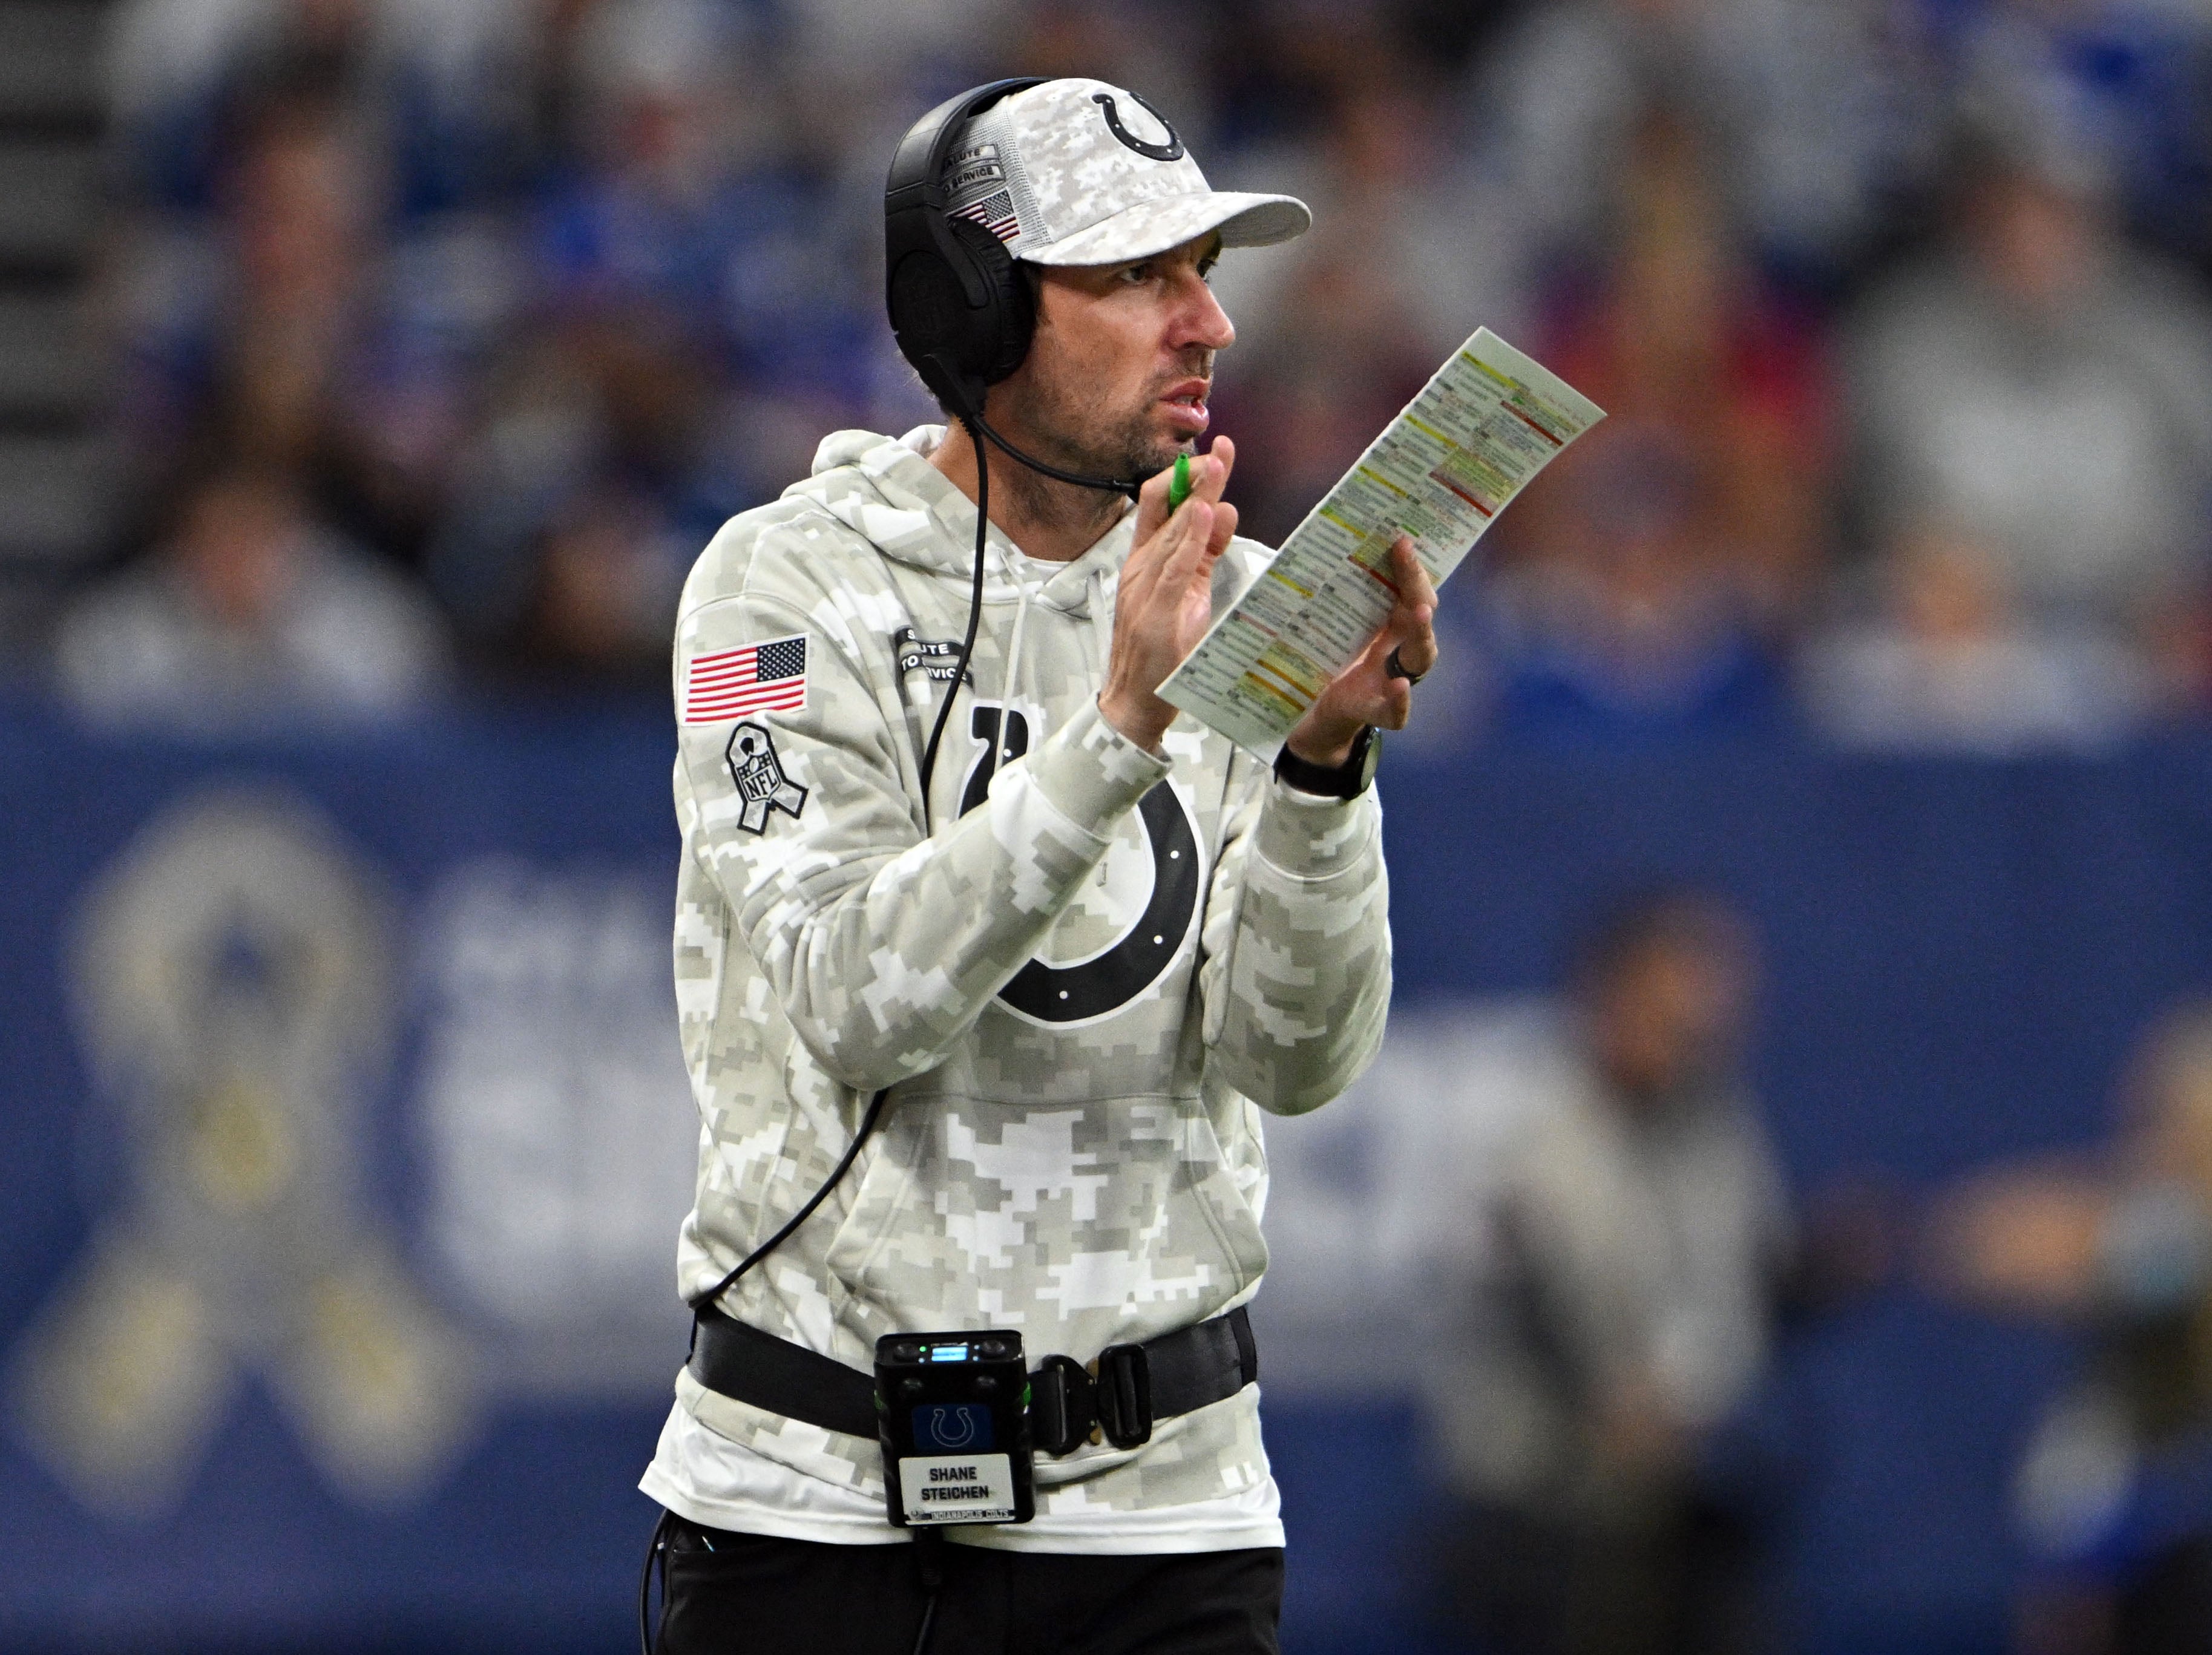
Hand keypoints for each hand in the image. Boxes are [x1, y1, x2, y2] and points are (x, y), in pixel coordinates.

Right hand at [1098, 436, 1238, 752]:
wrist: (1134, 701)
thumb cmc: (1159, 651)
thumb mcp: (1187, 591)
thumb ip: (1203, 553)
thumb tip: (1222, 513)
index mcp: (1145, 561)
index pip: (1161, 505)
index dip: (1185, 475)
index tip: (1215, 453)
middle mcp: (1141, 568)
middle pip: (1165, 510)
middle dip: (1194, 477)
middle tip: (1221, 452)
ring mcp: (1145, 589)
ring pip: (1170, 531)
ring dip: (1195, 497)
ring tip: (1216, 467)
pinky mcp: (1156, 612)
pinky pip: (1174, 568)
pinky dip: (1189, 539)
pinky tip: (1203, 514)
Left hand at [1284, 535, 1437, 765]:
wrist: (1312, 709)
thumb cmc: (1330, 657)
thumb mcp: (1334, 623)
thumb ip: (1337, 593)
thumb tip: (1324, 545)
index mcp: (1391, 623)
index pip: (1410, 590)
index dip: (1410, 567)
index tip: (1400, 540)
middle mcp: (1399, 647)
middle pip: (1421, 617)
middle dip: (1418, 588)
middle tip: (1409, 560)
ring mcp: (1393, 679)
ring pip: (1421, 656)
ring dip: (1421, 632)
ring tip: (1419, 612)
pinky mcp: (1376, 710)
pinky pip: (1396, 710)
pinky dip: (1400, 700)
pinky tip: (1399, 686)